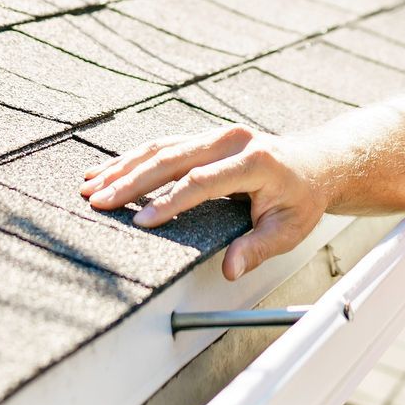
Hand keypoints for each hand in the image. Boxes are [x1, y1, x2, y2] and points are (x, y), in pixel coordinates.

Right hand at [80, 124, 331, 281]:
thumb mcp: (289, 229)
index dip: (170, 203)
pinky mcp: (205, 136)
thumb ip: (258, 248)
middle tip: (98, 202)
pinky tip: (107, 170)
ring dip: (123, 167)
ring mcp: (217, 133)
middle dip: (131, 182)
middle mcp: (232, 140)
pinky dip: (133, 159)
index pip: (203, 182)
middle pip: (172, 159)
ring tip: (90, 186)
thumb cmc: (301, 199)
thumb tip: (231, 270)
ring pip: (162, 148)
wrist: (315, 163)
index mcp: (256, 161)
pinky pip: (165, 145)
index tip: (142, 223)